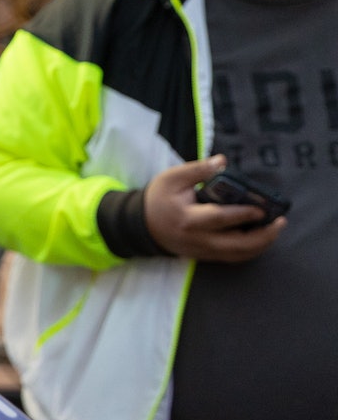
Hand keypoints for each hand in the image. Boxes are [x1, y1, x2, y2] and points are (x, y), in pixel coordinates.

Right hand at [143, 157, 284, 261]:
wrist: (139, 225)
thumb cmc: (157, 199)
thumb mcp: (171, 178)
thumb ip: (197, 169)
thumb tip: (222, 161)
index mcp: (188, 219)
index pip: (221, 218)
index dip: (245, 214)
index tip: (263, 208)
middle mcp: (197, 239)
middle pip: (237, 245)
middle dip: (263, 236)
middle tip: (279, 222)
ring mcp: (202, 251)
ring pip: (238, 255)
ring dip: (261, 245)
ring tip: (275, 230)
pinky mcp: (204, 256)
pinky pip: (232, 258)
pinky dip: (250, 250)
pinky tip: (260, 239)